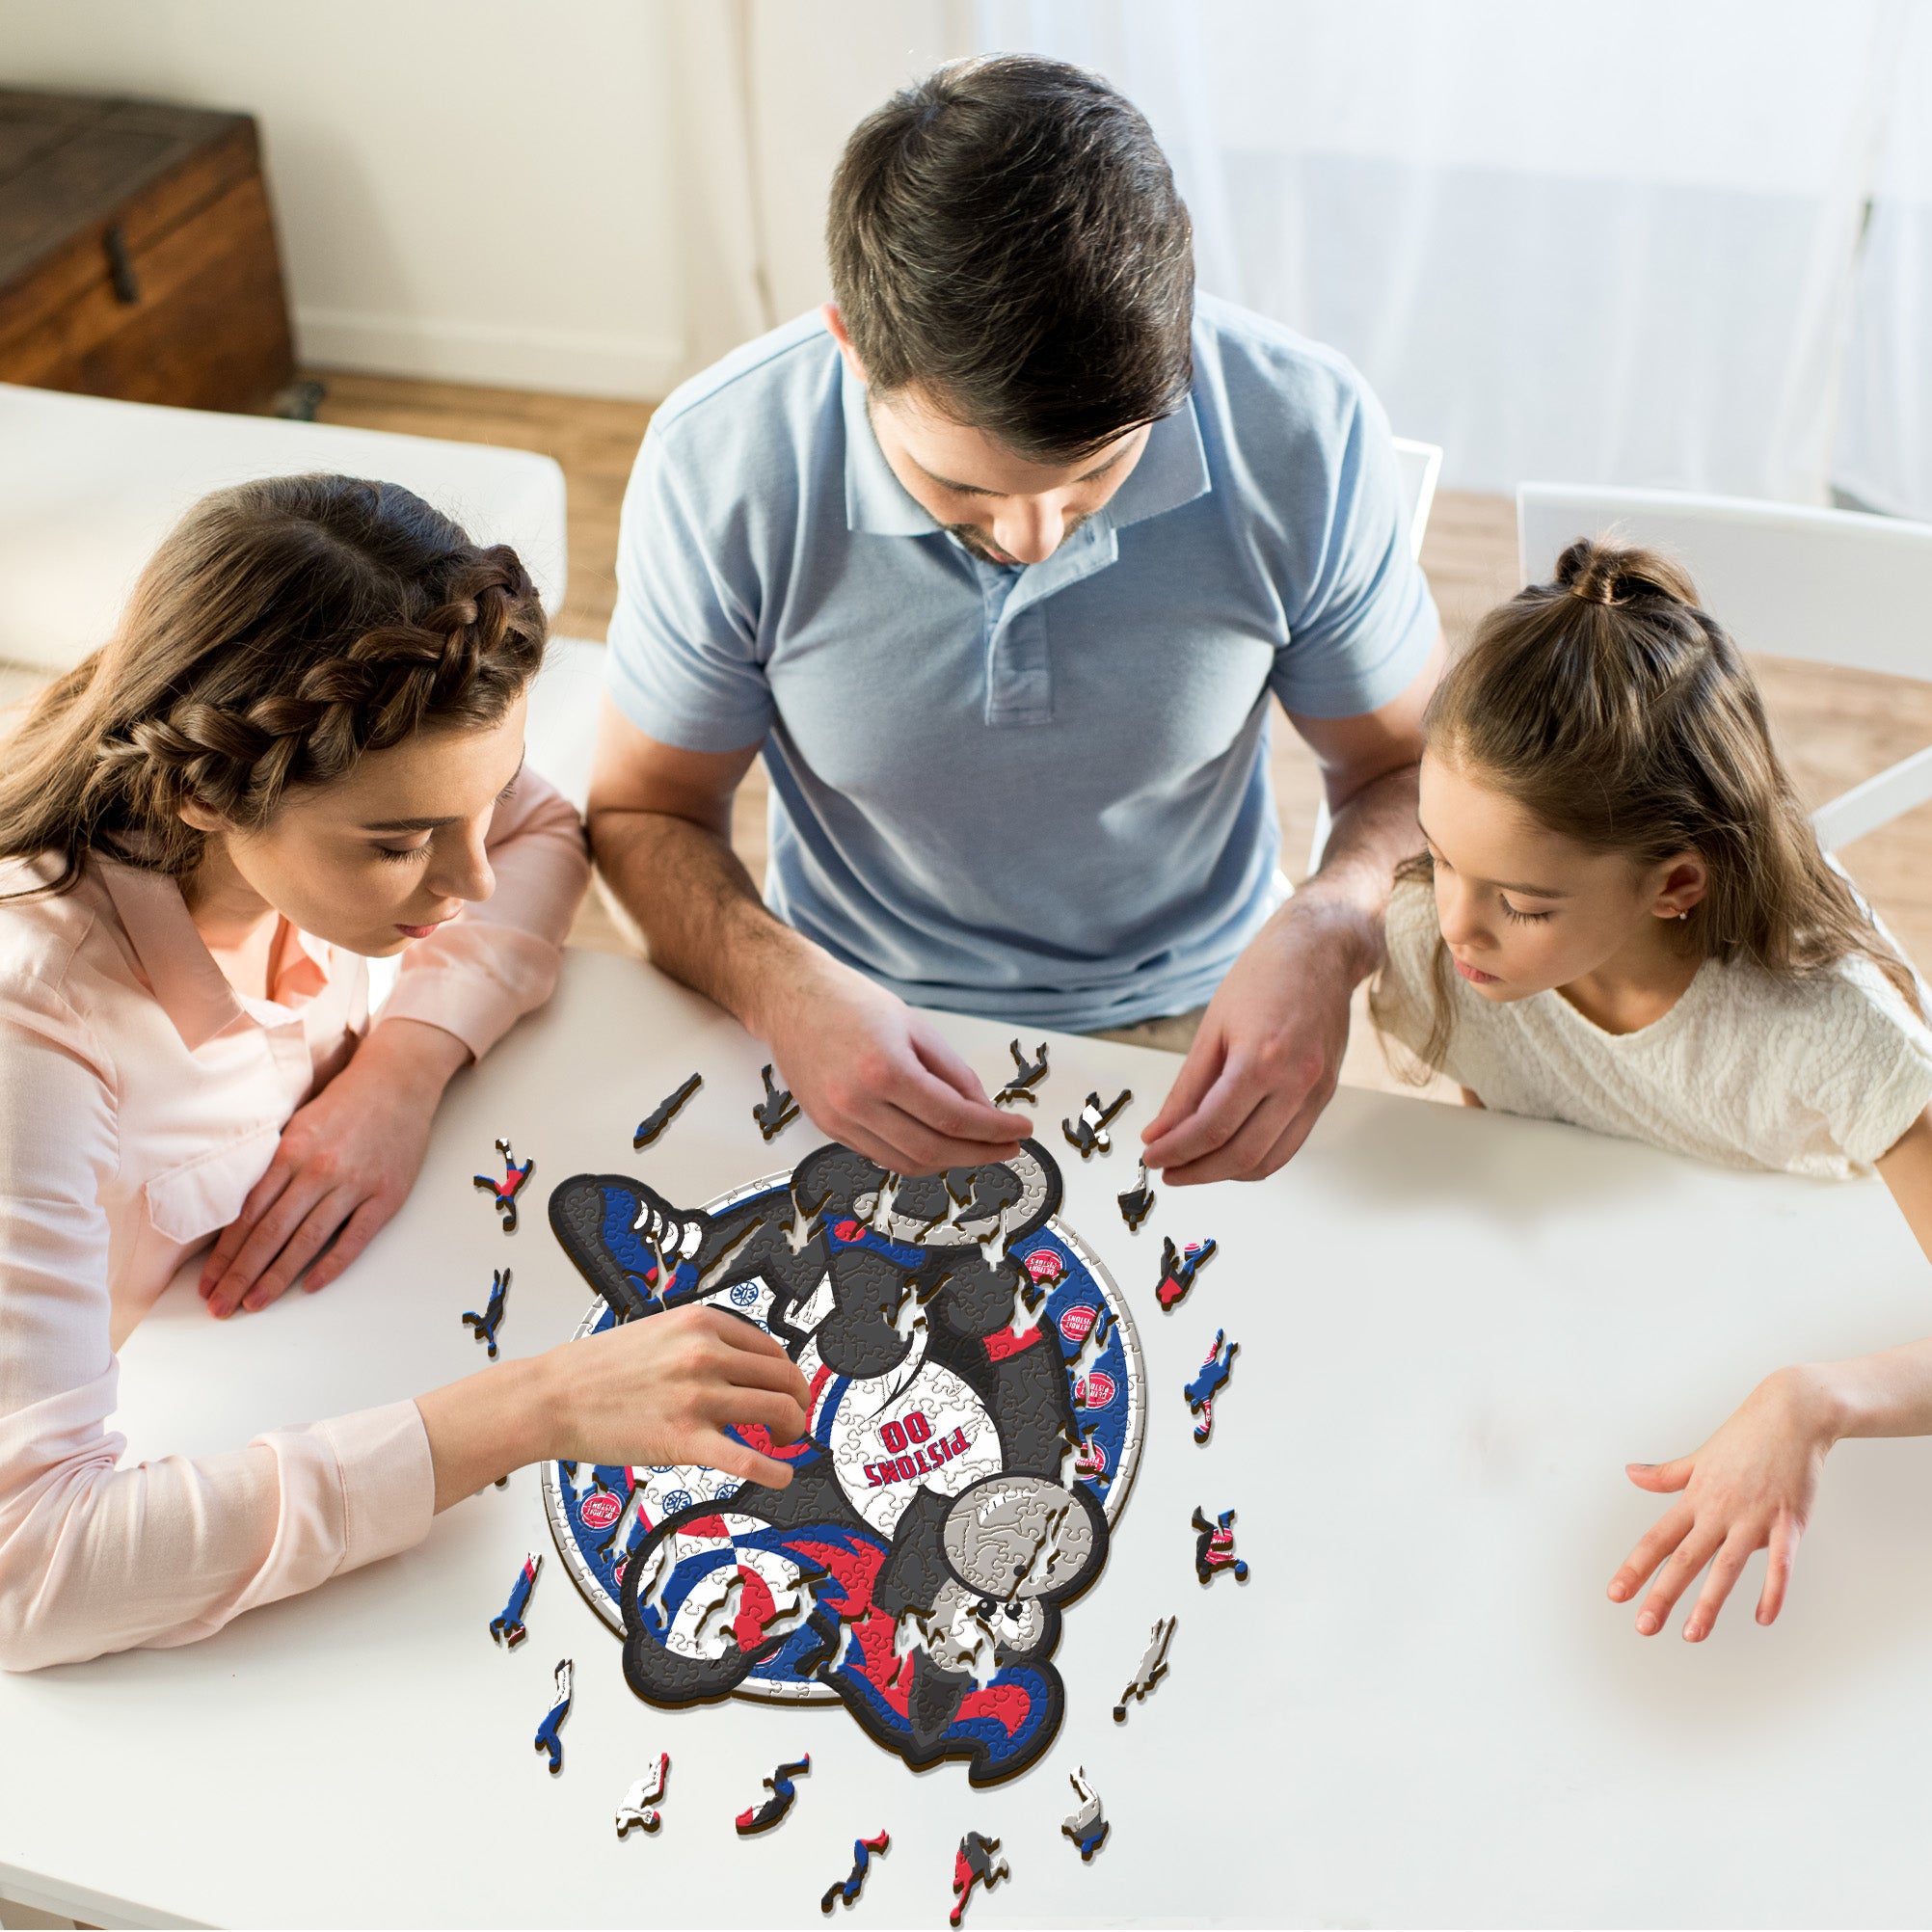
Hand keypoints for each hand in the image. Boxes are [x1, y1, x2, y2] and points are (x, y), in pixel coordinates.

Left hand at [200, 1018, 467, 1317]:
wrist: (397, 1082)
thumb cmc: (343, 1104)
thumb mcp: (297, 1125)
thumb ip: (273, 1166)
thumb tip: (240, 1213)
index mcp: (290, 1152)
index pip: (248, 1214)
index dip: (225, 1254)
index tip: (208, 1283)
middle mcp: (318, 1170)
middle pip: (270, 1233)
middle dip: (241, 1275)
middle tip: (220, 1307)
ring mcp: (354, 1184)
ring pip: (307, 1240)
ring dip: (276, 1277)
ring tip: (254, 1304)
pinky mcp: (386, 1195)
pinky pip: (354, 1237)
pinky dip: (331, 1264)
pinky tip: (309, 1286)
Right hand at [542, 1303, 812, 1487]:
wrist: (551, 1396)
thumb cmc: (596, 1369)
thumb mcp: (659, 1332)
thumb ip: (701, 1344)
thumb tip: (742, 1368)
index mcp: (701, 1323)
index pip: (770, 1348)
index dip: (786, 1374)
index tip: (786, 1390)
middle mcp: (705, 1354)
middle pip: (784, 1378)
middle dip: (798, 1402)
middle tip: (793, 1419)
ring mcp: (697, 1396)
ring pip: (778, 1411)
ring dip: (791, 1430)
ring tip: (782, 1442)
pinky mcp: (684, 1439)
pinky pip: (748, 1459)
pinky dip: (775, 1471)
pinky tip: (782, 1477)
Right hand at [759, 951, 1029, 1173]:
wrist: (791, 999)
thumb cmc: (850, 1003)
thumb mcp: (916, 1028)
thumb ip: (954, 1074)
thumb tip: (984, 1112)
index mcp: (885, 1070)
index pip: (954, 1118)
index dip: (994, 1131)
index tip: (1020, 1132)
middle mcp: (857, 1102)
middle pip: (933, 1150)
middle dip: (978, 1154)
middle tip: (1006, 1147)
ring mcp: (839, 1120)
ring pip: (907, 1162)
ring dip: (949, 1161)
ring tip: (976, 1148)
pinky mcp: (828, 1128)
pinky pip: (882, 1156)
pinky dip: (916, 1156)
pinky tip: (937, 1143)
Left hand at [1140, 893, 1367, 1184]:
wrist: (1321, 950)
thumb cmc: (1266, 975)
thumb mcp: (1212, 1027)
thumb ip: (1187, 1088)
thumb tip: (1161, 1132)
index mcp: (1261, 1059)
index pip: (1211, 1128)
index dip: (1176, 1150)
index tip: (1152, 1156)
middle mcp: (1296, 1081)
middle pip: (1241, 1154)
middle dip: (1197, 1171)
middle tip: (1168, 1169)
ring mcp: (1316, 1092)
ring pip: (1269, 1160)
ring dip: (1227, 1173)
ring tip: (1194, 1165)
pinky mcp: (1325, 1095)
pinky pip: (1290, 1145)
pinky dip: (1257, 1159)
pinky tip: (1230, 1151)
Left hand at [1607, 1366, 1839, 1640]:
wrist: (1791, 1414)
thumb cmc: (1744, 1437)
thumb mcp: (1699, 1457)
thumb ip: (1666, 1474)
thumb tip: (1630, 1473)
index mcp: (1695, 1498)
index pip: (1657, 1539)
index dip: (1635, 1568)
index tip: (1615, 1594)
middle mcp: (1718, 1510)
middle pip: (1685, 1559)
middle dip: (1662, 1594)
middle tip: (1643, 1627)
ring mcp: (1754, 1517)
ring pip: (1726, 1566)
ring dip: (1709, 1602)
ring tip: (1692, 1634)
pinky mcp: (1789, 1521)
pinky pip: (1781, 1562)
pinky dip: (1773, 1589)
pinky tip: (1763, 1617)